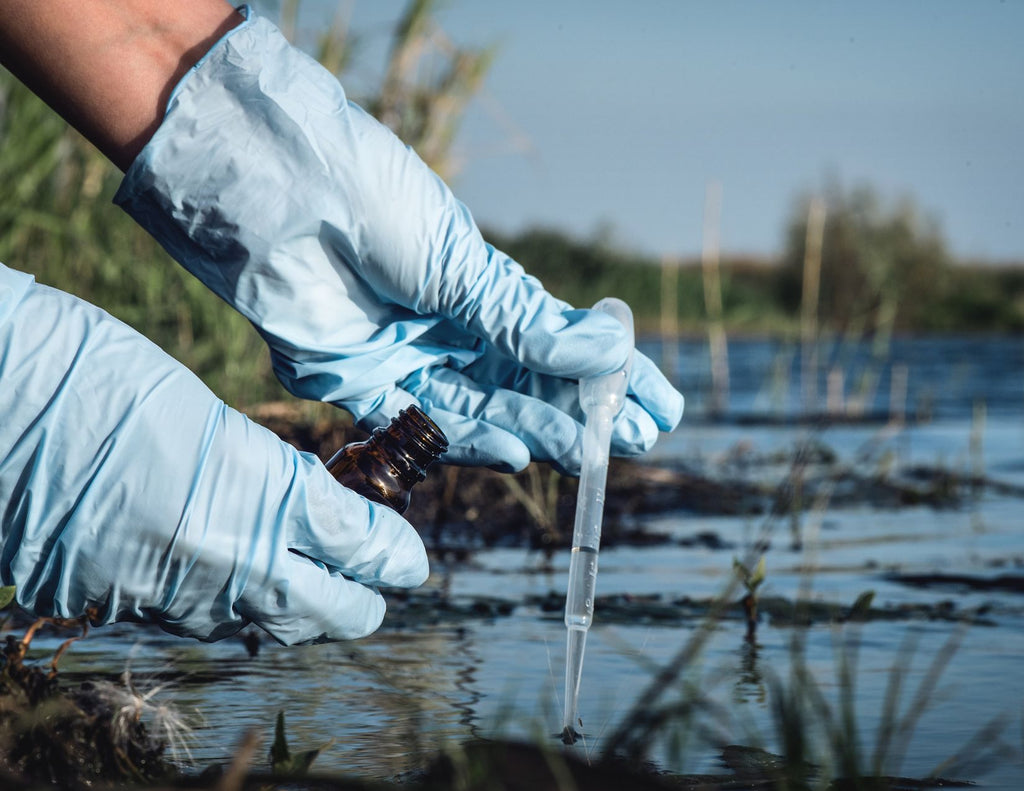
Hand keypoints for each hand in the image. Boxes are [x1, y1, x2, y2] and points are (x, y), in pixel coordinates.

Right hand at [0, 265, 426, 643]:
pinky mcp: (116, 607)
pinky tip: (228, 572)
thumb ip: (273, 478)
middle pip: (334, 615)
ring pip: (268, 628)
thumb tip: (317, 514)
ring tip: (307, 570)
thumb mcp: (211, 418)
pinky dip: (230, 603)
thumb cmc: (100, 374)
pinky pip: (200, 621)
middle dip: (363, 597)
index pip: (364, 549)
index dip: (396, 554)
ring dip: (300, 606)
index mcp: (263, 496)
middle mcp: (225, 563)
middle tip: (370, 568)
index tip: (407, 555)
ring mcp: (169, 596)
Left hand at [115, 9, 683, 473]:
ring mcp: (409, 360)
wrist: (282, 195)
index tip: (661, 404)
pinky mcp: (362, 387)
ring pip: (488, 411)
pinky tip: (521, 453)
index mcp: (481, 290)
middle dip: (585, 413)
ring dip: (541, 432)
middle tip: (636, 441)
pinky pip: (426, 427)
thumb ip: (529, 324)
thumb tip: (614, 350)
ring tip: (591, 452)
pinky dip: (474, 442)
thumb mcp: (465, 266)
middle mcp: (450, 329)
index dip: (613, 376)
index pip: (562, 343)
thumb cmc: (377, 206)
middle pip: (529, 386)